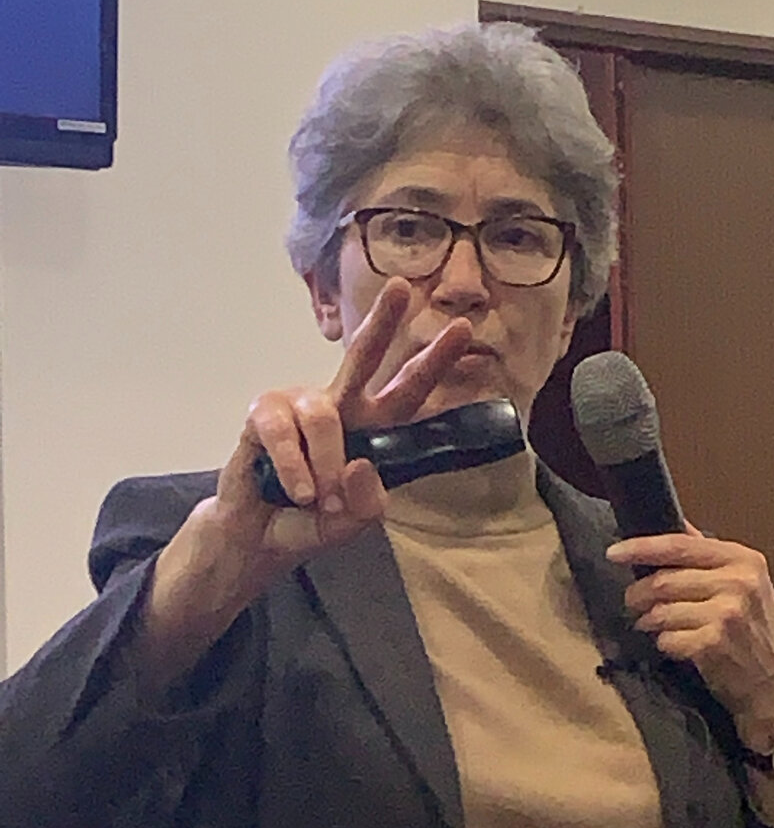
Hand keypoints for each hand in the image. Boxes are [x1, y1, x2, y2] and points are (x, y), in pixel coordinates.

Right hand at [210, 277, 471, 581]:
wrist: (257, 537)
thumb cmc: (310, 520)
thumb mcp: (353, 523)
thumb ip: (368, 503)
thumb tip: (359, 464)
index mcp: (372, 426)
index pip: (408, 390)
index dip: (433, 362)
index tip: (462, 330)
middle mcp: (340, 406)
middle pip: (364, 355)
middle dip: (383, 321)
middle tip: (401, 289)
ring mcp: (301, 405)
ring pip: (326, 417)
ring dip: (326, 466)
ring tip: (319, 500)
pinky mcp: (264, 414)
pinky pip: (286, 434)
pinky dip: (294, 469)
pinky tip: (297, 491)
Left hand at [607, 522, 773, 750]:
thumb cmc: (754, 632)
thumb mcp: (743, 583)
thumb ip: (708, 555)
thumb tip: (676, 524)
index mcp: (743, 559)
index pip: (679, 545)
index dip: (641, 548)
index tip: (613, 553)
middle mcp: (739, 582)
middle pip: (663, 580)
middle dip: (638, 593)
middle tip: (633, 603)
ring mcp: (728, 614)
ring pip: (661, 611)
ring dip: (647, 621)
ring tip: (651, 625)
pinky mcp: (715, 644)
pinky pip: (667, 638)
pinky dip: (664, 643)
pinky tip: (675, 645)